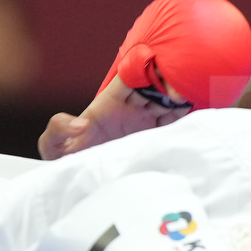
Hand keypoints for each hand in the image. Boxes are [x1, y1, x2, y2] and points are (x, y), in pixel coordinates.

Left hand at [39, 77, 184, 158]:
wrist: (80, 181)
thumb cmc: (65, 158)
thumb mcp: (54, 144)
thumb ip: (58, 129)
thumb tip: (81, 125)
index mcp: (110, 103)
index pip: (130, 79)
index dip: (145, 71)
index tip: (160, 69)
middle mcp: (131, 109)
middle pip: (155, 88)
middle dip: (170, 82)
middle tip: (186, 84)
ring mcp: (145, 123)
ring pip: (168, 104)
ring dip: (181, 98)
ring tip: (197, 95)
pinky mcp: (153, 139)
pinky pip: (172, 125)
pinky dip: (184, 119)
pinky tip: (196, 115)